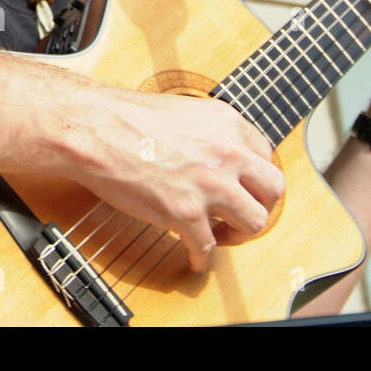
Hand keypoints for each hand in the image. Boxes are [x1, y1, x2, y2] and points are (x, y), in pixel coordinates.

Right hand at [73, 89, 285, 272]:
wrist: (97, 129)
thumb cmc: (128, 118)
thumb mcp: (186, 111)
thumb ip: (210, 132)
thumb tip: (215, 154)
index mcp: (228, 124)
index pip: (266, 157)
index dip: (254, 178)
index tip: (244, 188)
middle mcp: (228, 154)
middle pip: (273, 190)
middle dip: (260, 206)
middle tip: (241, 214)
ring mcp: (210, 185)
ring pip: (253, 223)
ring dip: (239, 235)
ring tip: (220, 236)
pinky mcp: (186, 213)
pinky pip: (208, 247)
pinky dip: (202, 258)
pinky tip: (194, 258)